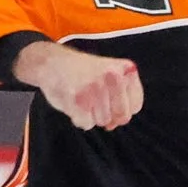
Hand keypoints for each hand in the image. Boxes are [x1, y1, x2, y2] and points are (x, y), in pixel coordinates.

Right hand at [15, 37, 142, 129]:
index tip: (110, 100)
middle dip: (108, 114)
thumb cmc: (84, 71)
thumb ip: (122, 97)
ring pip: (103, 121)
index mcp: (126, 70)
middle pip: (121, 116)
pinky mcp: (78, 100)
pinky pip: (86, 124)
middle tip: (94, 99)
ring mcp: (96, 88)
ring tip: (82, 96)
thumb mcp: (112, 73)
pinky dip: (78, 118)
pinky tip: (73, 101)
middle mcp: (113, 77)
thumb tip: (115, 124)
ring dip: (91, 115)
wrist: (52, 62)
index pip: (135, 106)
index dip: (122, 109)